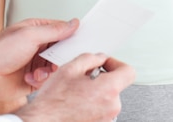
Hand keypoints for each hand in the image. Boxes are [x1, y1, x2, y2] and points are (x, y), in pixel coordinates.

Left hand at [0, 17, 78, 102]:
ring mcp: (35, 62)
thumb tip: (72, 23)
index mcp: (37, 30)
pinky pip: (46, 80)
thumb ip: (54, 30)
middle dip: (59, 58)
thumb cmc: (0, 50)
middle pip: (60, 51)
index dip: (71, 36)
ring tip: (38, 72)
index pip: (61, 30)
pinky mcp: (32, 79)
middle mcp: (37, 46)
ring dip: (48, 71)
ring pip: (55, 67)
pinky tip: (29, 78)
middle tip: (55, 61)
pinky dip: (40, 80)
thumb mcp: (30, 35)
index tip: (81, 41)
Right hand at [16, 52, 134, 121]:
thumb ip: (90, 58)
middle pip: (116, 84)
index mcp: (108, 90)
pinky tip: (77, 100)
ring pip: (107, 96)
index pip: (128, 71)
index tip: (105, 63)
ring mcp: (106, 119)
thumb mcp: (70, 68)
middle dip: (102, 77)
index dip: (116, 63)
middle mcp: (112, 107)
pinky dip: (92, 101)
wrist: (44, 121)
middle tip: (84, 75)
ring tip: (77, 90)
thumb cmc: (54, 100)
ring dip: (96, 90)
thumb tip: (99, 58)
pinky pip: (101, 108)